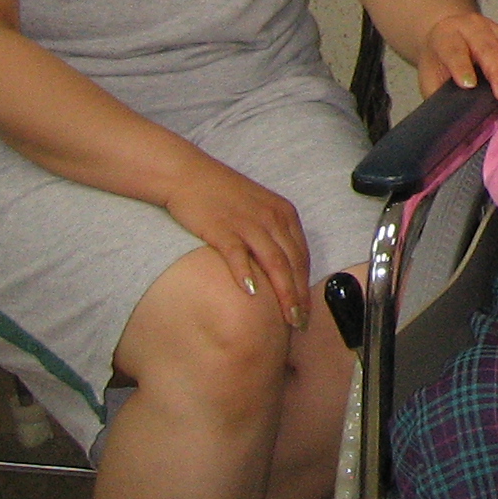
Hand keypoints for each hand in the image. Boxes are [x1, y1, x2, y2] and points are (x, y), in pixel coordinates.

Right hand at [162, 152, 312, 329]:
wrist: (190, 176)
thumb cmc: (224, 196)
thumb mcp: (259, 210)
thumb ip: (273, 234)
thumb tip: (283, 269)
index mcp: (284, 213)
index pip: (302, 255)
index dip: (306, 285)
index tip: (306, 309)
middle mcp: (271, 217)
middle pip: (292, 262)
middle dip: (299, 295)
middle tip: (300, 322)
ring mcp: (247, 222)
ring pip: (273, 262)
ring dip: (282, 292)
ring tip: (285, 317)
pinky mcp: (222, 227)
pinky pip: (238, 253)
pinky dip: (246, 273)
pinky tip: (250, 293)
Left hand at [414, 10, 497, 108]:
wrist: (448, 34)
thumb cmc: (439, 60)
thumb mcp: (430, 75)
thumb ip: (440, 94)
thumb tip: (457, 118)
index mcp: (446, 36)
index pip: (454, 50)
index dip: (462, 67)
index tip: (468, 86)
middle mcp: (471, 27)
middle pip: (488, 48)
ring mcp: (494, 28)